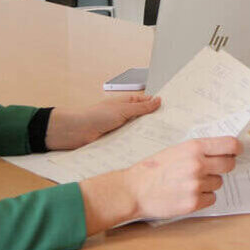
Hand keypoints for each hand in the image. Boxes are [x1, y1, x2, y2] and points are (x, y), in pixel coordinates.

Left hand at [45, 93, 160, 149]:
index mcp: (128, 103)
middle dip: (155, 123)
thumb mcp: (123, 109)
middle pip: (145, 119)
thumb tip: (158, 101)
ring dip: (146, 135)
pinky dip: (136, 144)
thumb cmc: (95, 115)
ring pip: (139, 132)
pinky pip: (130, 142)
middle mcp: (126, 115)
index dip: (158, 106)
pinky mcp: (118, 141)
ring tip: (162, 140)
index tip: (173, 112)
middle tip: (171, 128)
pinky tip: (145, 148)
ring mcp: (122, 128)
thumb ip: (142, 107)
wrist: (76, 132)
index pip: (148, 103)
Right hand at [126, 136, 242, 218]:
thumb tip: (222, 150)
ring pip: (218, 183)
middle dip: (223, 166)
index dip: (236, 148)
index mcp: (193, 148)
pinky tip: (188, 194)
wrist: (134, 190)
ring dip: (209, 183)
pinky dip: (203, 197)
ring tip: (189, 182)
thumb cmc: (152, 169)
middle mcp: (198, 165)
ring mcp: (196, 185)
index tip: (237, 151)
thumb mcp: (175, 150)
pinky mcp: (193, 202)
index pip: (229, 145)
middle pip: (229, 165)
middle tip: (211, 169)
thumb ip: (198, 150)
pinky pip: (211, 198)